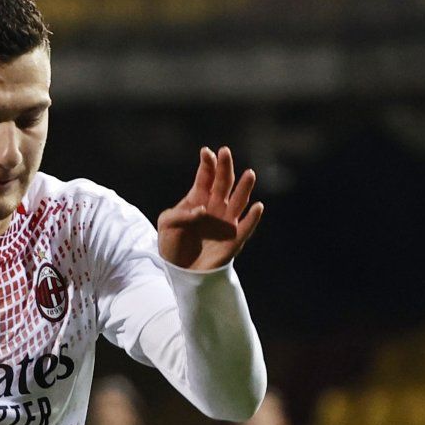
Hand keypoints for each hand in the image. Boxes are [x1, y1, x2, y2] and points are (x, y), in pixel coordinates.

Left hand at [157, 146, 263, 272]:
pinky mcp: (233, 239)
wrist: (180, 272)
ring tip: (249, 174)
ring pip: (238, 201)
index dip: (208, 165)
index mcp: (199, 199)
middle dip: (225, 167)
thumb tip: (201, 210)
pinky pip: (246, 227)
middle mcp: (215, 206)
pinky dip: (252, 218)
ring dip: (244, 188)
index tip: (206, 152)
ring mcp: (226, 222)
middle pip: (223, 183)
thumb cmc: (172, 245)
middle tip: (225, 152)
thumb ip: (178, 214)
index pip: (205, 177)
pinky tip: (257, 207)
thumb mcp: (166, 224)